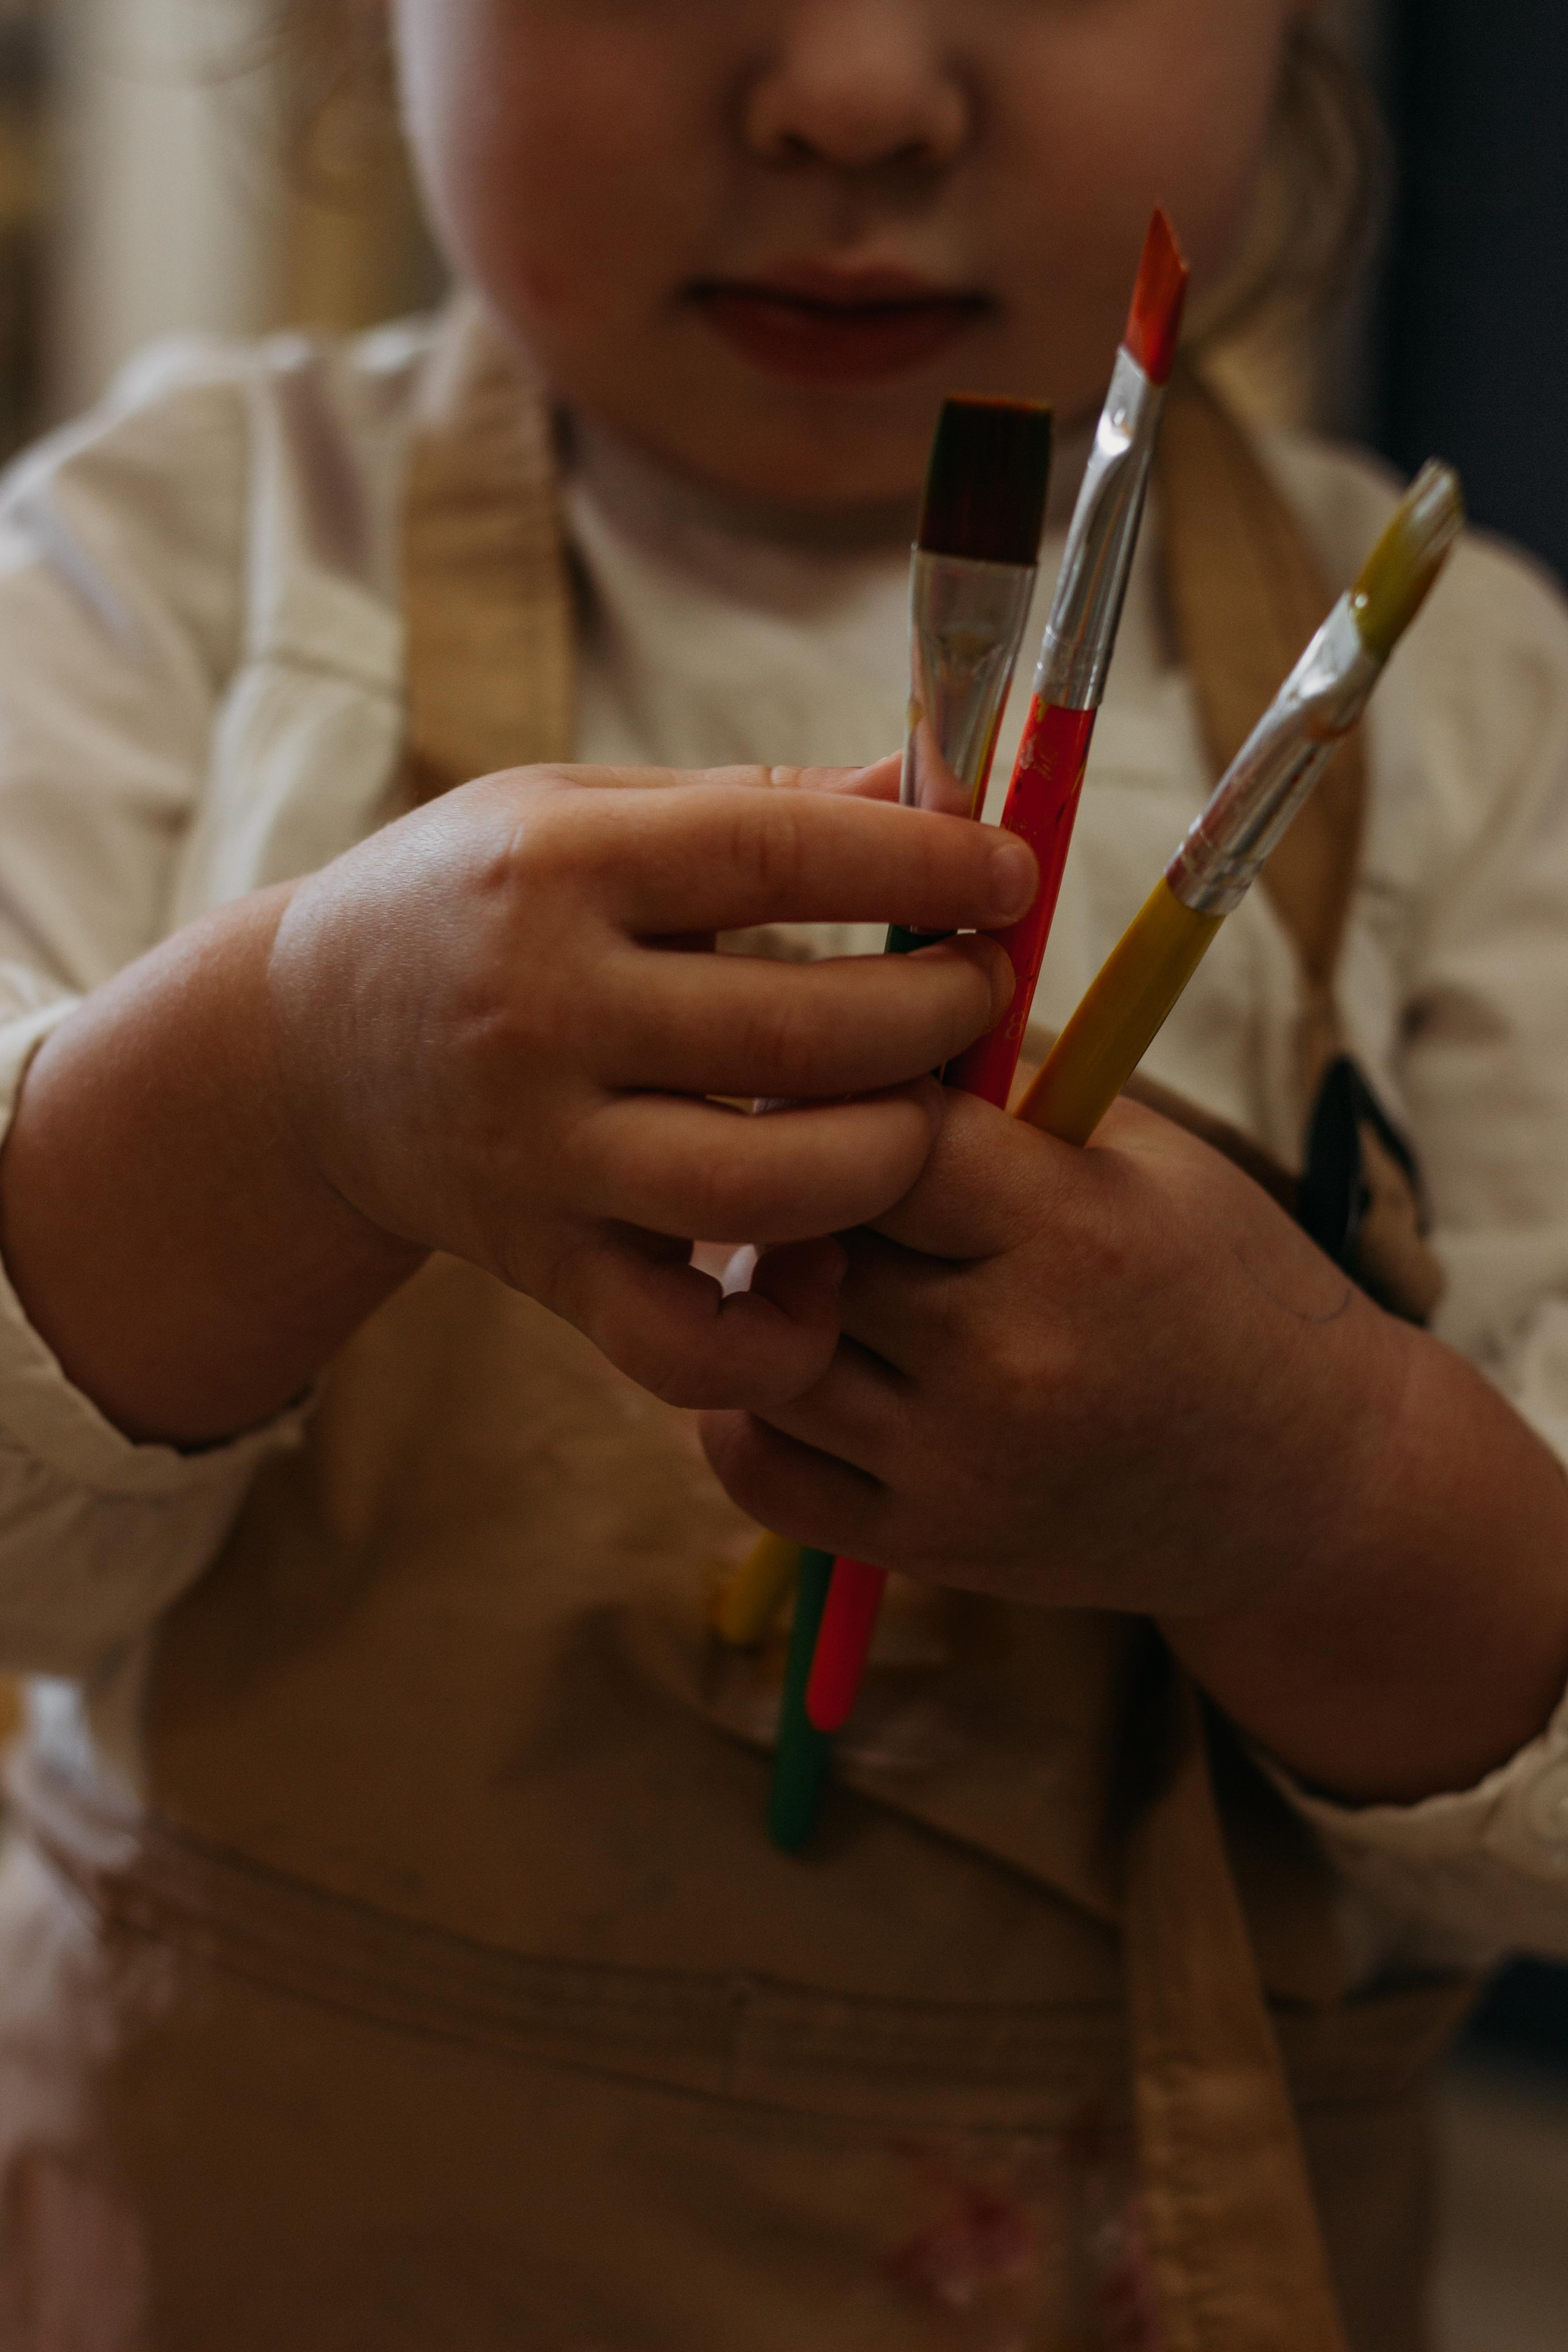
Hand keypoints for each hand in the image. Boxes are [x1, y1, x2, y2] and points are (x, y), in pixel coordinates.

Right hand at [268, 759, 1033, 1406]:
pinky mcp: (541, 1265)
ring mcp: (538, 1153)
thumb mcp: (579, 812)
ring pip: (760, 1188)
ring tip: (919, 1116)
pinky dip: (779, 1334)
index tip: (1011, 875)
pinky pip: (681, 1340)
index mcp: (558, 870)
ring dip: (885, 1161)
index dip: (922, 864)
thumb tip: (929, 786)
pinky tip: (826, 1270)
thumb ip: (751, 808)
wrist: (303, 1054)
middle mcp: (541, 1013)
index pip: (778, 856)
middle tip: (981, 993)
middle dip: (933, 1017)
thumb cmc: (474, 905)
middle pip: (795, 1033)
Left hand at [701, 1089, 1388, 1613]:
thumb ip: (1005, 1089)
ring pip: (768, 1352)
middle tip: (817, 1169)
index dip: (854, 1094)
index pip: (888, 1135)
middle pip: (814, 1240)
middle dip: (805, 1192)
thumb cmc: (1222, 1287)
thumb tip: (853, 1015)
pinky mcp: (929, 1547)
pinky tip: (798, 1360)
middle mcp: (1010, 1360)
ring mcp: (963, 1468)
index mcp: (1075, 1235)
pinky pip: (760, 1471)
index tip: (856, 1086)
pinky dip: (747, 1411)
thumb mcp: (1149, 1156)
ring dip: (767, 1298)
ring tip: (811, 1262)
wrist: (1308, 1484)